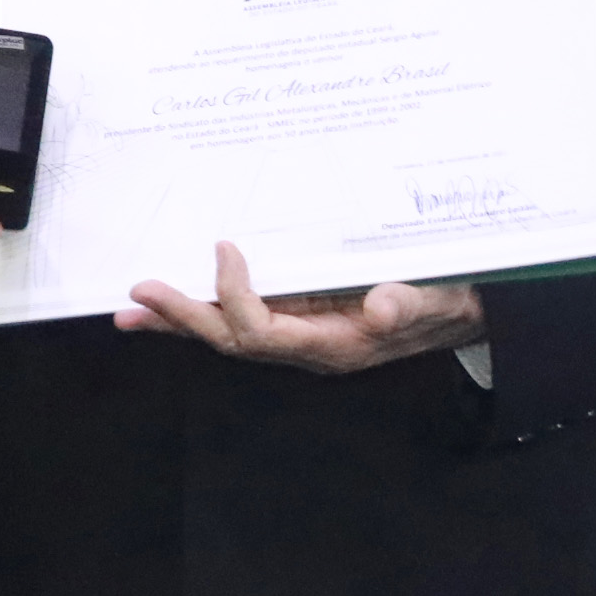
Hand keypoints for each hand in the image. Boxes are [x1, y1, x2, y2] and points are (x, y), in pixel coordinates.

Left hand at [121, 243, 487, 372]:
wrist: (464, 315)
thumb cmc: (450, 303)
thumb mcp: (441, 301)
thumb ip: (412, 305)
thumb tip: (381, 309)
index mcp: (335, 345)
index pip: (265, 331)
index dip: (236, 296)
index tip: (224, 248)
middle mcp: (308, 348)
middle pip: (232, 339)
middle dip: (184, 317)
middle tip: (138, 295)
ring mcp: (300, 337)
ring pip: (229, 334)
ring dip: (181, 320)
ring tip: (131, 310)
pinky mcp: (299, 321)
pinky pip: (242, 320)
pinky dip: (205, 311)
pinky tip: (172, 303)